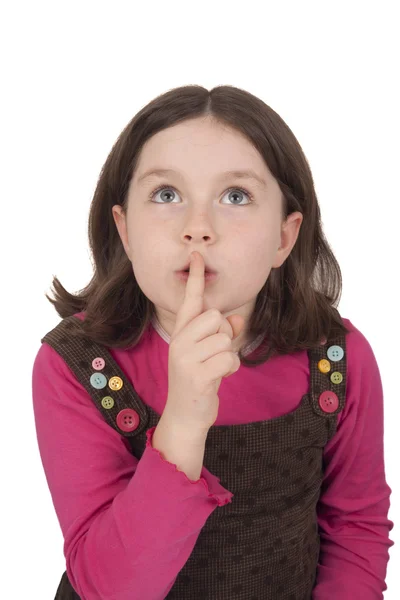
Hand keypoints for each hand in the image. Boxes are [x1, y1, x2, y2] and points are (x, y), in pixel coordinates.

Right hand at [163, 250, 244, 433]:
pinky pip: (229, 359)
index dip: (195, 277)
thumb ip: (221, 333)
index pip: (190, 299)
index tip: (197, 255)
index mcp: (181, 332)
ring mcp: (185, 357)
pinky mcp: (196, 374)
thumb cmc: (199, 379)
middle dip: (223, 335)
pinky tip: (218, 378)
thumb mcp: (209, 353)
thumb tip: (235, 319)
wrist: (186, 415)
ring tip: (215, 369)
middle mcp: (180, 340)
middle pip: (216, 317)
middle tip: (213, 355)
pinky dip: (231, 369)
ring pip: (225, 339)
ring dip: (228, 356)